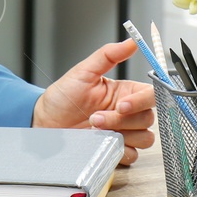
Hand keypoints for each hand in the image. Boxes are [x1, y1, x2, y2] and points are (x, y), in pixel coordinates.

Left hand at [31, 39, 155, 164]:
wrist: (45, 122)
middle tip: (96, 117)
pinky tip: (102, 142)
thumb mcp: (84, 71)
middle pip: (148, 118)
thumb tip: (131, 42)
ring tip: (94, 128)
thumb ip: (109, 55)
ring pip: (144, 137)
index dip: (142, 101)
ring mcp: (124, 133)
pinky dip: (120, 150)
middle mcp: (128, 113)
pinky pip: (133, 155)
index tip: (121, 104)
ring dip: (121, 135)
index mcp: (126, 92)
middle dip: (123, 120)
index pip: (151, 95)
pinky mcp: (117, 149)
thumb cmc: (63, 97)